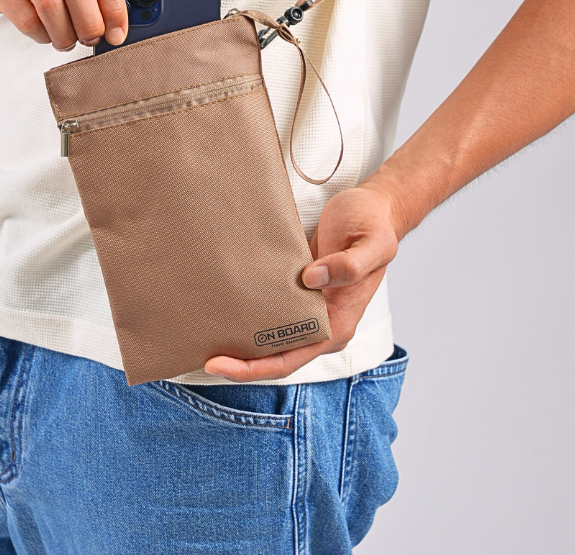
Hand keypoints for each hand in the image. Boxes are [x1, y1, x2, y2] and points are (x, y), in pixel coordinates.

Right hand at [0, 0, 127, 49]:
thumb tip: (117, 18)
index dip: (115, 4)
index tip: (119, 30)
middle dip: (91, 21)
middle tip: (94, 38)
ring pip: (50, 5)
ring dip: (66, 32)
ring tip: (69, 39)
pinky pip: (26, 18)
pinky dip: (42, 34)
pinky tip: (45, 33)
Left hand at [204, 184, 402, 381]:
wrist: (373, 207)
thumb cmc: (373, 224)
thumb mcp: (371, 242)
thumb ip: (348, 265)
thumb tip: (311, 279)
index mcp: (339, 323)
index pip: (291, 358)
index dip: (255, 367)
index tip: (220, 362)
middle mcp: (323, 323)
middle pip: (275, 356)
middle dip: (239, 361)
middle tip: (201, 354)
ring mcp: (309, 307)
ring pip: (269, 336)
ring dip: (240, 341)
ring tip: (203, 336)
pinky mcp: (298, 288)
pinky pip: (269, 310)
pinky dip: (247, 313)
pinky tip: (223, 304)